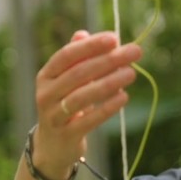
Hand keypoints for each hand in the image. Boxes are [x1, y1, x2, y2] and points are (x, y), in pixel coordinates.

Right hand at [33, 31, 140, 178]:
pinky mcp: (66, 135)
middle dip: (108, 60)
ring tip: (132, 73)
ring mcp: (54, 116)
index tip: (114, 37)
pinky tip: (124, 97)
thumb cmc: (64, 105)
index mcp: (46, 76)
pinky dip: (107, 107)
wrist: (53, 146)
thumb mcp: (66, 81)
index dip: (90, 46)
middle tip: (134, 52)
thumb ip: (76, 58)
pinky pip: (89, 120)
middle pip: (78, 74)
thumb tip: (84, 33)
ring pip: (83, 96)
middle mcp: (45, 94)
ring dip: (110, 82)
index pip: (66, 55)